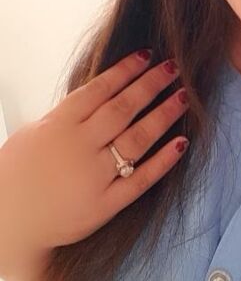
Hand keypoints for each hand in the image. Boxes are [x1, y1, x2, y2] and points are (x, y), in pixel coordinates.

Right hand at [0, 50, 188, 264]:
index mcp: (58, 125)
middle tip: (174, 67)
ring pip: (137, 139)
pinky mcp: (103, 206)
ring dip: (163, 115)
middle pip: (123, 108)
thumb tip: (100, 93)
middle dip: (151, 84)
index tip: (147, 55)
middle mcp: (78, 147)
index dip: (126, 70)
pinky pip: (140, 180)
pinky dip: (163, 161)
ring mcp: (93, 177)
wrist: (5, 225)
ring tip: (183, 96)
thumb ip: (66, 115)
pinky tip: (182, 142)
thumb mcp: (32, 134)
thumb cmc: (15, 176)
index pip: (99, 89)